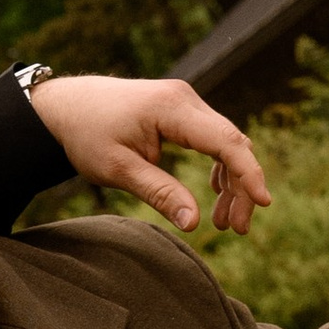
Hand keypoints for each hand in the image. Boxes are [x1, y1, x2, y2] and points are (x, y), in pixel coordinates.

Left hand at [26, 73, 270, 235]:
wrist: (65, 107)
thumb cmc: (87, 134)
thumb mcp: (118, 170)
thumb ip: (159, 194)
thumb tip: (194, 224)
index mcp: (171, 108)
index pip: (225, 142)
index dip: (248, 173)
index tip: (262, 203)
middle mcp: (185, 99)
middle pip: (232, 143)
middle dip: (241, 187)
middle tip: (237, 229)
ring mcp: (185, 102)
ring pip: (225, 143)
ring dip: (231, 181)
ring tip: (225, 222)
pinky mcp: (180, 111)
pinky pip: (212, 139)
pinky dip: (219, 167)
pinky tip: (215, 195)